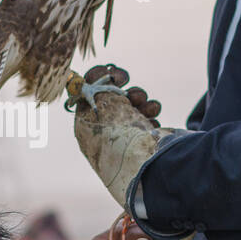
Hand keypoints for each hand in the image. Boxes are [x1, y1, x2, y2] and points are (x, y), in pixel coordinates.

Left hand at [67, 65, 171, 207]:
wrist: (144, 167)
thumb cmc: (118, 135)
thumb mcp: (102, 103)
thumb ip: (98, 83)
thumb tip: (99, 72)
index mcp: (86, 126)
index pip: (89, 96)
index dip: (102, 81)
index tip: (116, 76)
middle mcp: (102, 133)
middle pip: (113, 100)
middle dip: (126, 92)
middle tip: (132, 91)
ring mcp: (124, 138)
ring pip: (131, 108)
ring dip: (141, 101)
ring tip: (149, 106)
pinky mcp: (143, 142)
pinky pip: (146, 121)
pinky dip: (151, 115)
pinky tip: (154, 119)